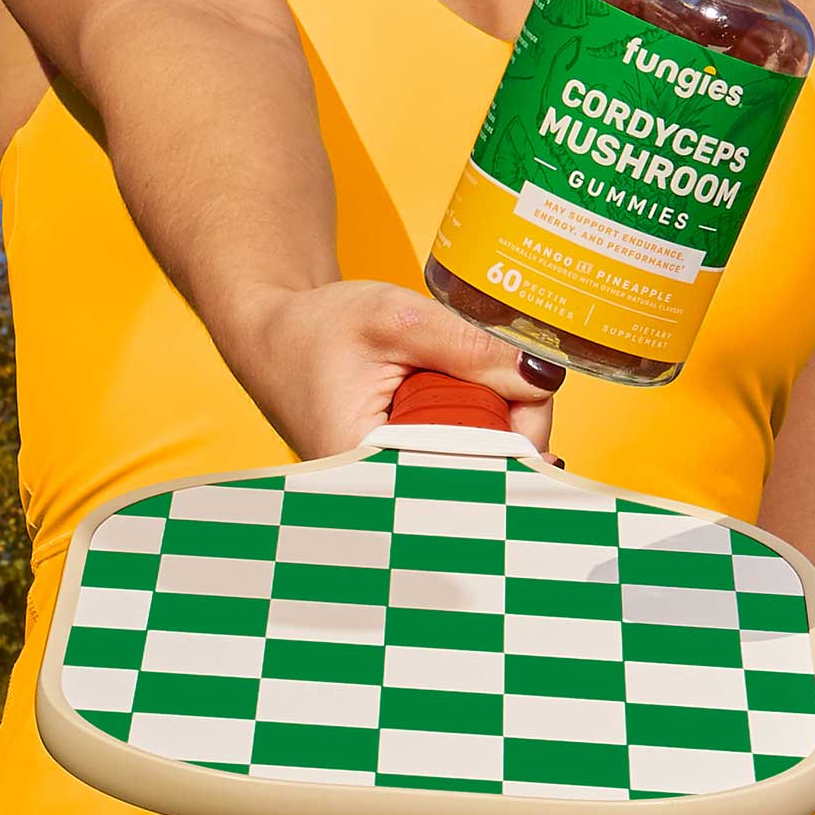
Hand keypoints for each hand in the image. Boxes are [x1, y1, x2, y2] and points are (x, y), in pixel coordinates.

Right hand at [212, 279, 562, 461]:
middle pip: (480, 477)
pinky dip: (475, 424)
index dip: (519, 438)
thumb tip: (540, 373)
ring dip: (496, 422)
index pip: (470, 475)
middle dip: (514, 424)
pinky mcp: (402, 471)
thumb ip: (465, 343)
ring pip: (474, 467)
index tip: (536, 389)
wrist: (274, 334)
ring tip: (487, 371)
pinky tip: (476, 393)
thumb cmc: (317, 328)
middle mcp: (380, 494)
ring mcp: (392, 487)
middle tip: (521, 369)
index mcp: (369, 470)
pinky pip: (456, 459)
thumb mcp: (394, 320)